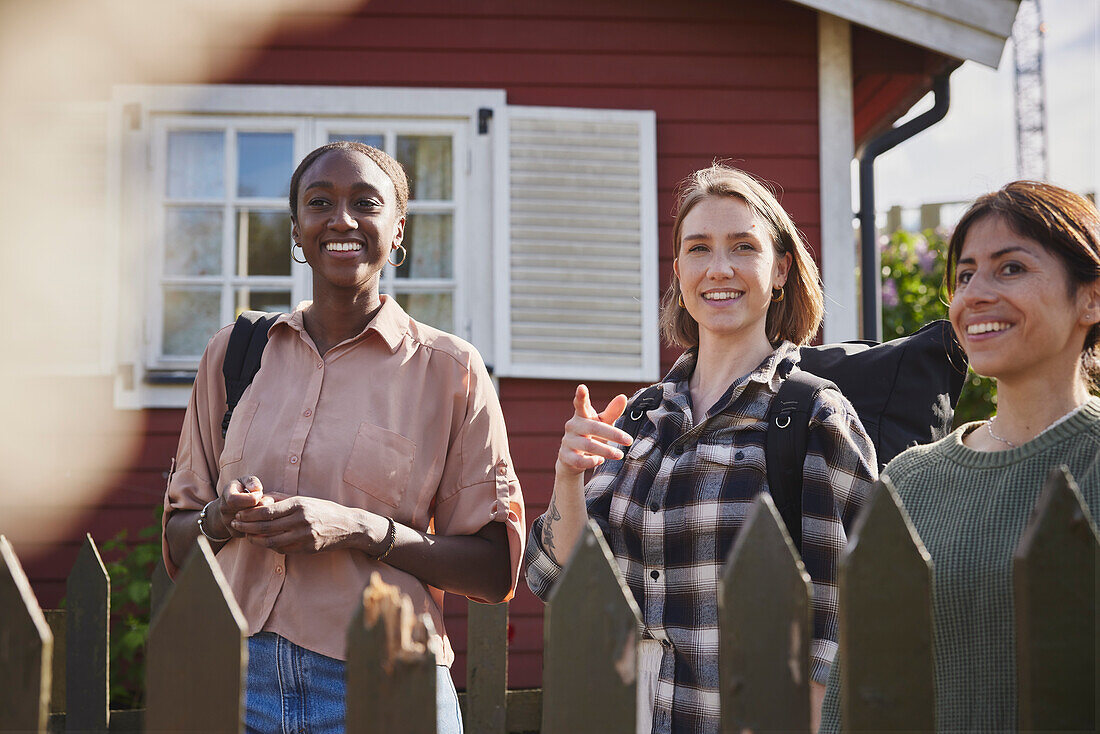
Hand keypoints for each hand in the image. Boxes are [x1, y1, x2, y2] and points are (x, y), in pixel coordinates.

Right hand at [213, 475, 270, 538]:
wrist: (227, 507)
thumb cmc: (239, 490)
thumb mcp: (243, 481)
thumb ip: (251, 481)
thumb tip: (257, 489)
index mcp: (226, 496)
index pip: (235, 500)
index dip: (251, 497)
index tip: (259, 494)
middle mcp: (225, 511)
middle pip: (245, 514)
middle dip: (260, 508)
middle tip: (267, 503)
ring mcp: (229, 524)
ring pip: (250, 525)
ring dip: (262, 518)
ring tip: (266, 510)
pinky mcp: (236, 533)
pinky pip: (252, 532)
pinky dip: (261, 527)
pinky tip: (264, 519)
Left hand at [230, 495, 380, 553]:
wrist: (349, 526)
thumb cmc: (325, 510)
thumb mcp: (306, 499)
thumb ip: (283, 499)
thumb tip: (260, 499)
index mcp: (299, 504)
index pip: (267, 511)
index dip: (249, 515)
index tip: (238, 515)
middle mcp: (302, 520)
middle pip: (266, 527)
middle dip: (247, 527)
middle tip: (235, 526)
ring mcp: (305, 536)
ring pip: (272, 541)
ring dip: (256, 540)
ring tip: (246, 536)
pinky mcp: (308, 548)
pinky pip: (283, 549)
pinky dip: (270, 546)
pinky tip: (263, 542)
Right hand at [556, 384, 631, 476]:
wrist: (573, 459)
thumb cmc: (591, 436)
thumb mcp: (602, 423)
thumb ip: (612, 412)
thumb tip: (622, 397)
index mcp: (582, 415)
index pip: (581, 404)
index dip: (581, 396)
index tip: (582, 387)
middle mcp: (573, 426)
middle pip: (593, 427)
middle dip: (613, 434)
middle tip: (629, 440)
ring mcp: (568, 441)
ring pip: (588, 445)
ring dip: (606, 451)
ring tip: (619, 455)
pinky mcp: (565, 456)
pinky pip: (579, 460)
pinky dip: (591, 462)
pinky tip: (600, 460)